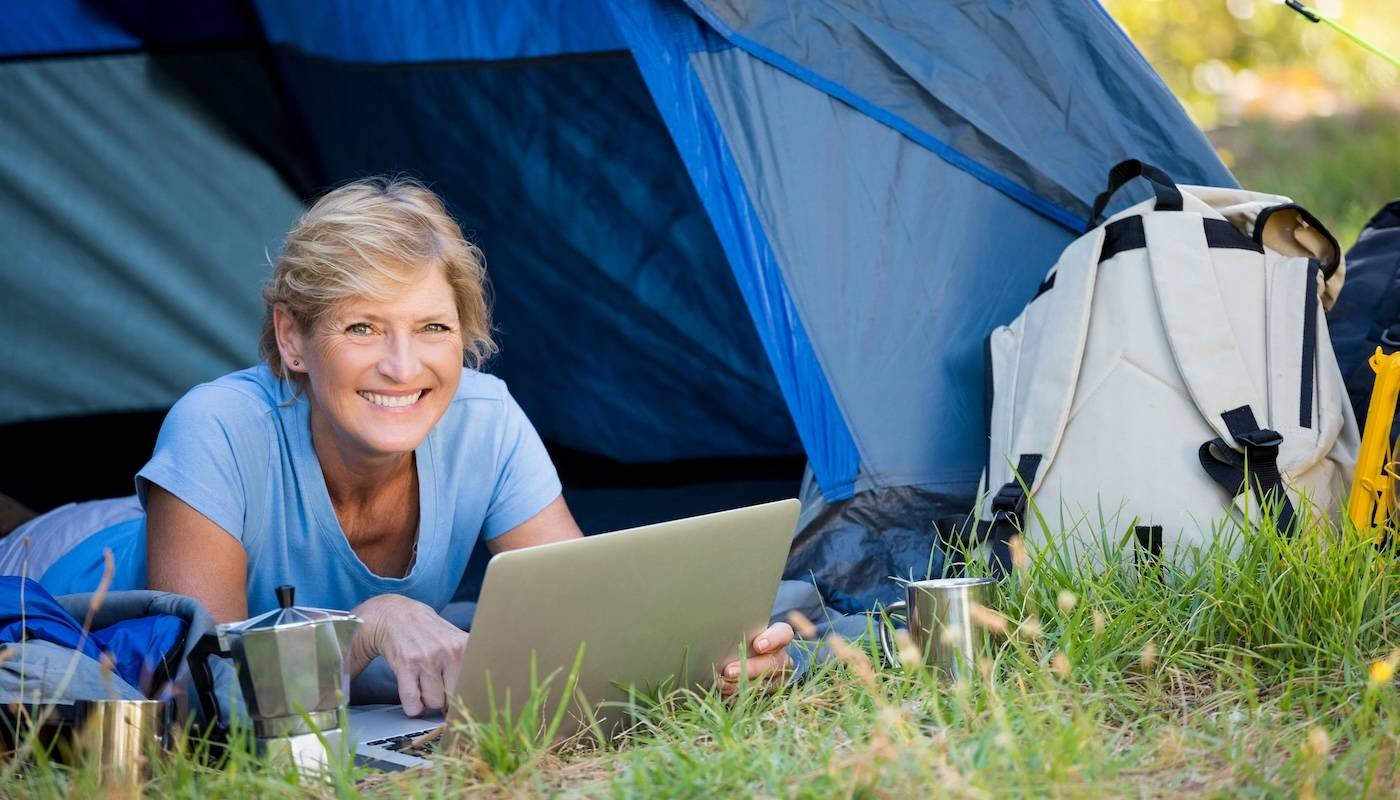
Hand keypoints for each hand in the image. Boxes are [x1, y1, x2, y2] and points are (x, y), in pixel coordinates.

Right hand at [349, 594, 467, 715]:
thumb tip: (475, 695)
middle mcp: (448, 652)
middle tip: (439, 690)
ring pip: (434, 702)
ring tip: (425, 689)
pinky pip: (413, 703)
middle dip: (447, 699)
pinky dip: (413, 707)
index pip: (474, 684)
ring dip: (428, 702)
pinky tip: (414, 698)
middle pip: (455, 697)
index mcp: (464, 646)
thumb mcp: (455, 639)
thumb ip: (468, 662)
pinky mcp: (406, 666)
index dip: (467, 696)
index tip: (463, 698)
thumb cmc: (430, 633)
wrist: (396, 616)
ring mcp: (426, 659)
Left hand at [718, 622, 793, 695]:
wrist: (735, 659)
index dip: (773, 639)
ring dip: (743, 685)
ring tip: (722, 684)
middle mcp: (781, 659)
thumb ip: (735, 631)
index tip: (757, 645)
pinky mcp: (768, 695)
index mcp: (778, 637)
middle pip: (774, 663)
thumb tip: (715, 629)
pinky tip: (724, 693)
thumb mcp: (738, 632)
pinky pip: (756, 698)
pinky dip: (739, 697)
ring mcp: (777, 679)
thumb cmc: (737, 640)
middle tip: (729, 671)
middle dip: (751, 668)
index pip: (784, 633)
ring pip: (766, 684)